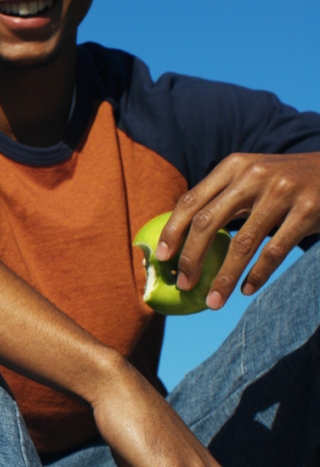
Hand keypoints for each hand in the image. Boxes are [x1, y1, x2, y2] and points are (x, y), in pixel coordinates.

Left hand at [157, 152, 319, 307]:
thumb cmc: (285, 182)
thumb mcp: (252, 177)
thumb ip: (222, 200)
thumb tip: (182, 241)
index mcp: (233, 166)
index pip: (191, 201)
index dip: (172, 231)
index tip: (161, 258)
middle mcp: (253, 175)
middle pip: (208, 222)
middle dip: (191, 258)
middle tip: (183, 284)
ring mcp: (282, 192)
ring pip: (242, 243)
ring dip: (224, 277)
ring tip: (214, 301)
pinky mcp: (308, 210)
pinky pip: (275, 250)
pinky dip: (258, 274)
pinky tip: (246, 290)